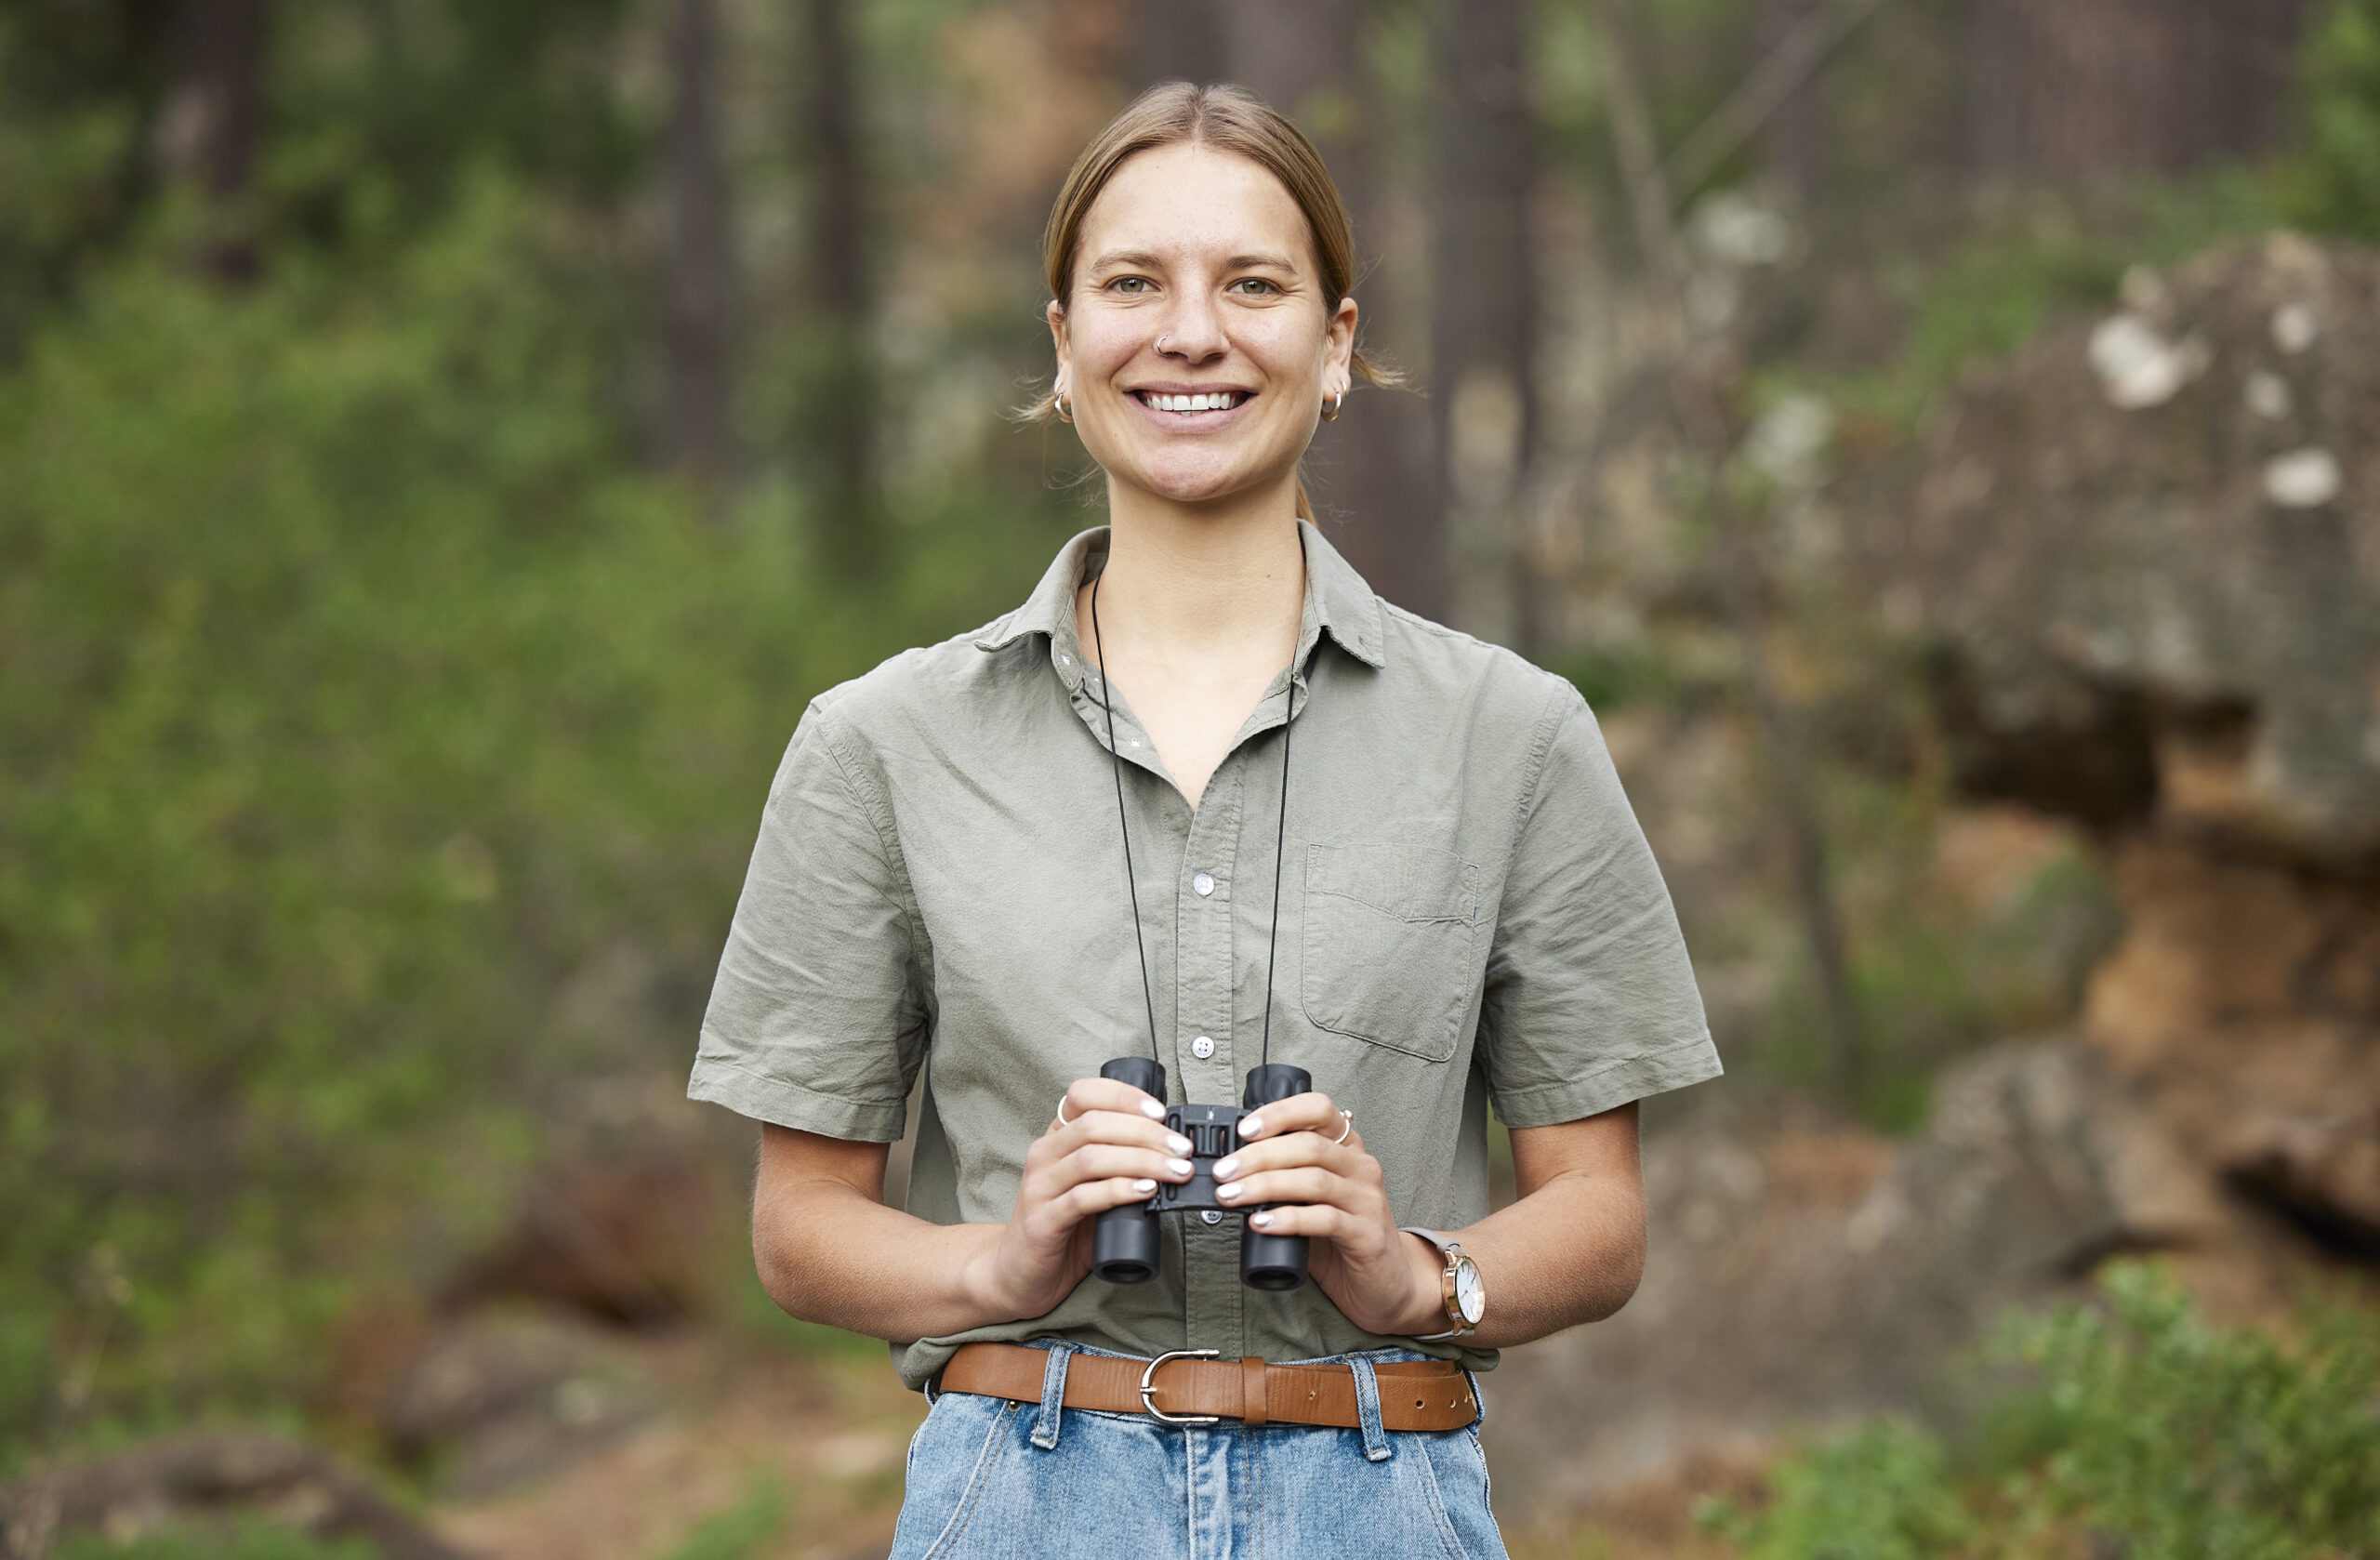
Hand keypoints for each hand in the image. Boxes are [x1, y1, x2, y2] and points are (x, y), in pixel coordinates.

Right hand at [961, 1076, 1195, 1320]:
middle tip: (1181, 1148)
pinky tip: (1145, 1192)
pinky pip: (1082, 1197)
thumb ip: (1120, 1165)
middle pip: (1095, 1124)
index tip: (1161, 1112)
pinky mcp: (1042, 1220)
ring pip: (1092, 1157)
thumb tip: (1174, 1152)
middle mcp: (1044, 1155)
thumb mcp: (1092, 1185)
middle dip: (1146, 1132)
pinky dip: (1119, 1190)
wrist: (1019, 1273)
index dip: (1123, 1096)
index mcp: (1057, 1138)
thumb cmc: (1064, 1227)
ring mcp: (1040, 1187)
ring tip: (1175, 1171)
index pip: (1083, 1095)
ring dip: (1142, 1161)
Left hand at [1209, 1092, 1443, 1336]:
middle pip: (1308, 1145)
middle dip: (1258, 1155)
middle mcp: (1361, 1167)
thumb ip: (1282, 1179)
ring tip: (1231, 1195)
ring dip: (1265, 1185)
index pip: (1319, 1109)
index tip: (1243, 1129)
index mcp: (1347, 1148)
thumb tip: (1229, 1169)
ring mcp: (1367, 1199)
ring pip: (1313, 1180)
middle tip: (1223, 1172)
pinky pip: (1324, 1219)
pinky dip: (1287, 1219)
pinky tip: (1261, 1222)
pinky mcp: (1367, 1233)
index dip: (1280, 1113)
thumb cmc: (1341, 1236)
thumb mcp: (1310, 1198)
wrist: (1385, 1282)